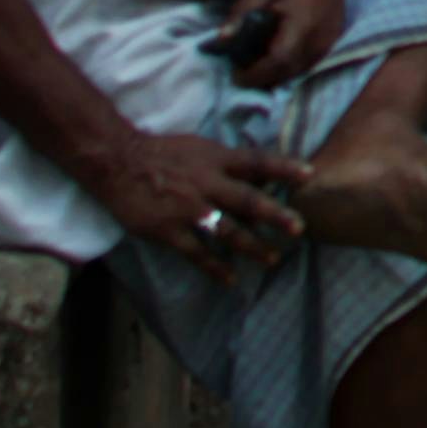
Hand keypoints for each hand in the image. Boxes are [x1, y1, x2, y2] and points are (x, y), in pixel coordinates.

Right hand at [89, 133, 312, 283]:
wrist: (116, 163)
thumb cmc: (162, 153)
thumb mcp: (199, 148)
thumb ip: (228, 163)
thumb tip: (261, 178)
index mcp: (215, 159)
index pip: (256, 162)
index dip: (283, 167)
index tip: (310, 175)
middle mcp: (206, 183)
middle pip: (247, 200)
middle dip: (275, 215)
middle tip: (298, 228)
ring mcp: (187, 209)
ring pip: (226, 231)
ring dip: (252, 247)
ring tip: (272, 259)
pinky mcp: (167, 230)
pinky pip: (196, 253)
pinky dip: (214, 268)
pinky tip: (230, 280)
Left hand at [219, 0, 345, 89]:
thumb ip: (241, 12)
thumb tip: (222, 38)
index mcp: (303, 24)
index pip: (279, 59)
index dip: (257, 73)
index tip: (236, 76)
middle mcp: (320, 38)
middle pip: (288, 71)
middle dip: (263, 79)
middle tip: (242, 76)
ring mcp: (329, 43)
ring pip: (300, 71)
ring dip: (277, 75)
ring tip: (256, 70)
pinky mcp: (332, 43)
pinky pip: (309, 64)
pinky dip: (289, 68)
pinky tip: (275, 61)